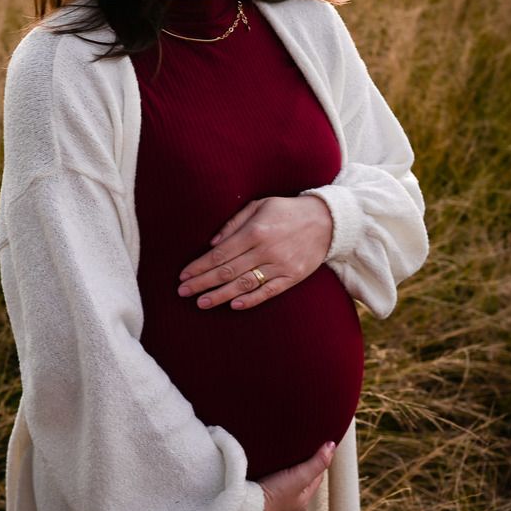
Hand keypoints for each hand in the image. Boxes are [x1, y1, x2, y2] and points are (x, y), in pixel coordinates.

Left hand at [177, 195, 332, 309]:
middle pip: (227, 271)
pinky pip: (269, 292)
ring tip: (201, 303)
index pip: (220, 254)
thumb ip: (234, 223)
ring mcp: (281, 265)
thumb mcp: (260, 205)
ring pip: (245, 284)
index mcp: (255, 231)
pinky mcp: (293, 277)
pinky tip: (233, 305)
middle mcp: (266, 250)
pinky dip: (251, 300)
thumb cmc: (287, 211)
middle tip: (182, 292)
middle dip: (202, 283)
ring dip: (220, 295)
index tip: (183, 276)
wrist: (327, 220)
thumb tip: (212, 243)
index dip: (200, 266)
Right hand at [252, 442, 335, 510]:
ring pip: (286, 485)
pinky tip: (264, 472)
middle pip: (301, 480)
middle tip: (297, 448)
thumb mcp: (299, 477)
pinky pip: (271, 488)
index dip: (318, 459)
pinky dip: (271, 478)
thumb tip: (332, 446)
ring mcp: (275, 505)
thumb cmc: (273, 496)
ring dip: (285, 472)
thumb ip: (316, 463)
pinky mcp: (260, 503)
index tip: (315, 444)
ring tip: (280, 458)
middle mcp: (292, 504)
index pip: (316, 476)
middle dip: (302, 466)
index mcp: (304, 500)